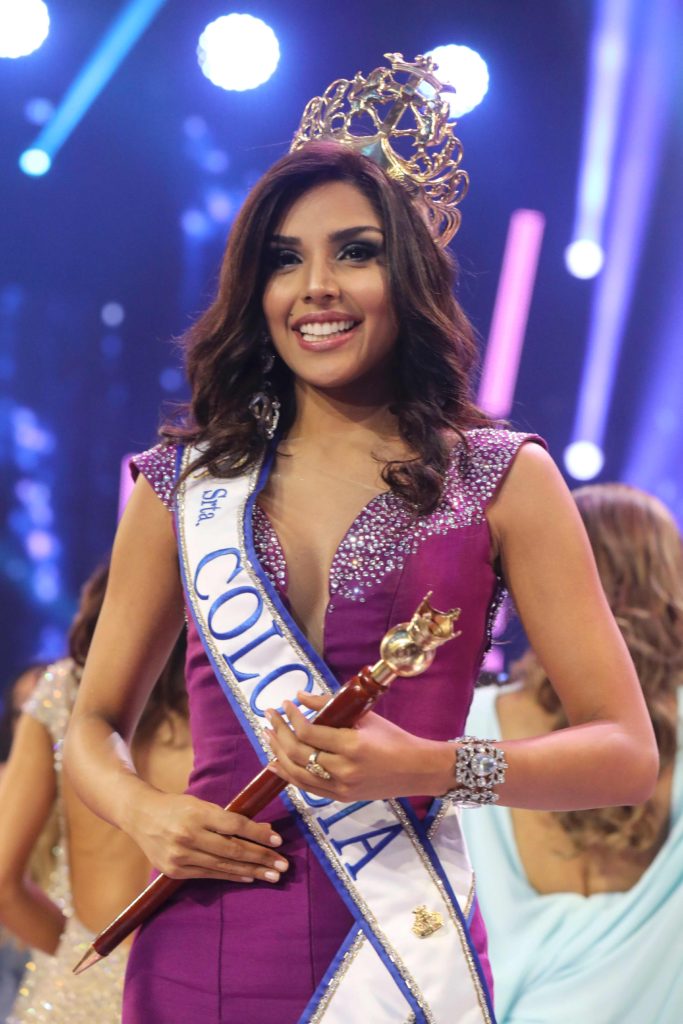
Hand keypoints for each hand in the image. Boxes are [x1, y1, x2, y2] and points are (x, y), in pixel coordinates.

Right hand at [126, 790, 288, 883]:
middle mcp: (188, 835)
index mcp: (197, 813)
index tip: (278, 840)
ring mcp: (180, 855)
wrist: (141, 816)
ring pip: (224, 865)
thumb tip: (264, 829)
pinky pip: (210, 875)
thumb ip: (229, 817)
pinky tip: (249, 876)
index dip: (258, 834)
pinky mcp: (175, 871)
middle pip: (233, 849)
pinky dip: (232, 876)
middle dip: (261, 857)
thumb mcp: (202, 804)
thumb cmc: (178, 807)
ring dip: (252, 871)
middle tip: (283, 864)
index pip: (235, 824)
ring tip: (272, 875)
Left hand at [264, 693, 448, 801]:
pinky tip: (276, 762)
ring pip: (297, 773)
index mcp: (351, 746)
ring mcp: (340, 788)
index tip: (285, 704)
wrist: (416, 771)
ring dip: (278, 753)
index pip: (309, 733)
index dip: (292, 718)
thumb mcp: (365, 717)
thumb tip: (300, 696)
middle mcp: (342, 770)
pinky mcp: (339, 798)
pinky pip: (306, 787)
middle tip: (270, 715)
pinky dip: (288, 774)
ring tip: (268, 735)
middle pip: (298, 753)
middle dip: (279, 733)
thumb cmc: (394, 738)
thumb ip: (331, 705)